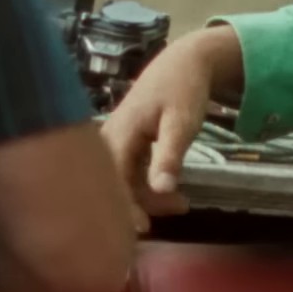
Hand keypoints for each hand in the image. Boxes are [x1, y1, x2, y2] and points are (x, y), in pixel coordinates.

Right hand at [101, 28, 242, 228]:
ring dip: (149, 198)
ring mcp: (114, 143)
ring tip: (183, 204)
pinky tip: (172, 194)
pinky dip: (148, 187)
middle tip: (178, 210)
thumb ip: (170, 155)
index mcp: (118, 134)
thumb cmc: (182, 90)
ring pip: (122, 182)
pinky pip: (128, 175)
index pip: (112, 180)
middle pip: (113, 185)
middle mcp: (109, 140)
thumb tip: (162, 189)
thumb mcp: (181, 122)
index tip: (143, 228)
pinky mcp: (123, 146)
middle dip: (140, 206)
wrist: (182, 64)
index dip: (124, 207)